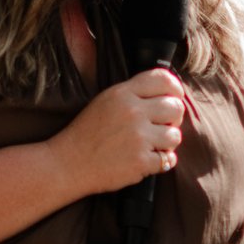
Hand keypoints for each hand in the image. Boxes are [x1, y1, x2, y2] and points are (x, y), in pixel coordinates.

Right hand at [55, 68, 189, 194]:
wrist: (67, 164)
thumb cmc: (86, 134)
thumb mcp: (105, 101)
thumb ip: (133, 94)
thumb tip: (168, 94)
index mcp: (123, 94)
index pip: (164, 80)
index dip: (175, 89)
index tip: (175, 98)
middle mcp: (133, 112)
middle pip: (176, 107)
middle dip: (173, 119)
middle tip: (162, 126)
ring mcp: (138, 137)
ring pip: (175, 135)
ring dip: (167, 143)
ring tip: (152, 145)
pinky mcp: (141, 161)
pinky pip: (168, 160)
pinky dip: (162, 162)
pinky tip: (148, 160)